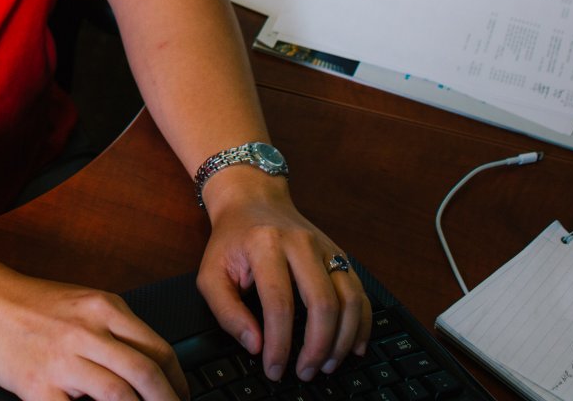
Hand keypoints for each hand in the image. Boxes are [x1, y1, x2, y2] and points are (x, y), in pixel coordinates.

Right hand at [0, 267, 187, 400]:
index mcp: (104, 308)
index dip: (178, 381)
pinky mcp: (39, 386)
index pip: (159, 349)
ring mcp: (62, 360)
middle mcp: (87, 331)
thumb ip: (116, 330)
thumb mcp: (84, 303)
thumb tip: (151, 367)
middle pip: (146, 374)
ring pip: (119, 395)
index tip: (181, 396)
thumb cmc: (33, 305)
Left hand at [195, 174, 369, 383]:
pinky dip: (361, 323)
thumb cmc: (231, 241)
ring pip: (349, 299)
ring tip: (327, 365)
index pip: (279, 302)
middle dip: (317, 346)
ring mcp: (325, 248)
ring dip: (342, 339)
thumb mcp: (211, 273)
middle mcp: (301, 243)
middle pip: (322, 302)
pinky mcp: (340, 255)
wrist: (253, 200)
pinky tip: (353, 346)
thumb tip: (255, 345)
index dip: (279, 343)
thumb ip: (227, 312)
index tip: (274, 368)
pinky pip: (360, 292)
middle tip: (305, 372)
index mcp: (265, 245)